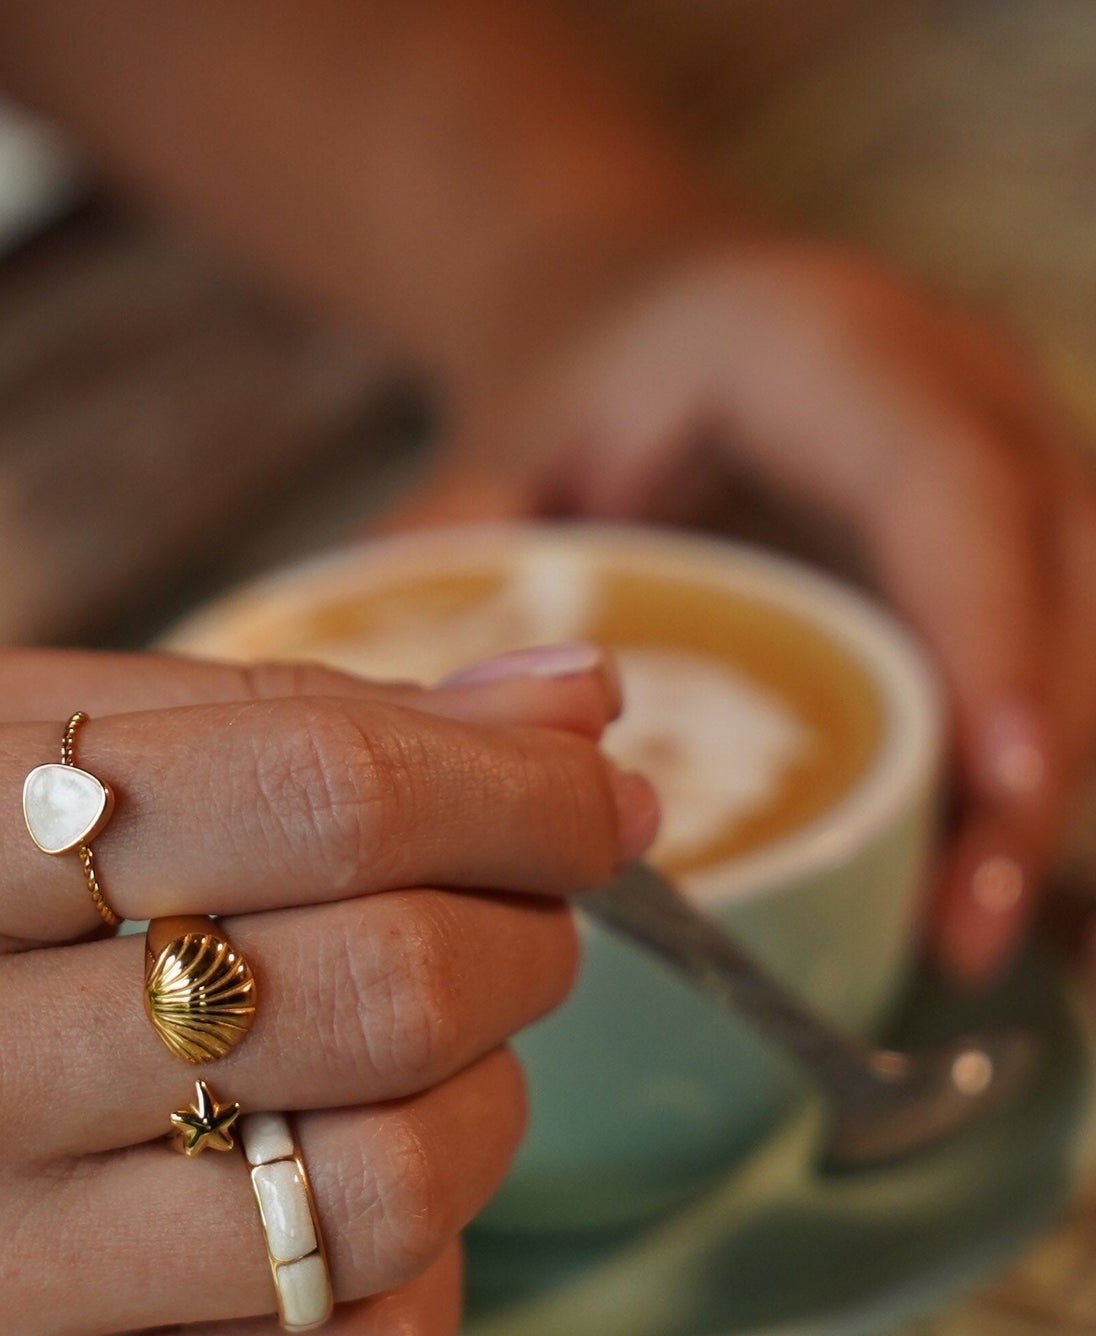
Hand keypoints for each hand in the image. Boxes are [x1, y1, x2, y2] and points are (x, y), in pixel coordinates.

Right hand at [0, 635, 649, 1335]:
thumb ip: (228, 707)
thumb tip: (558, 715)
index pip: (312, 791)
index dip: (515, 787)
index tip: (590, 794)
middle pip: (388, 992)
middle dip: (526, 932)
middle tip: (508, 911)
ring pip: (396, 1198)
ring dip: (487, 1106)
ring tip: (415, 1058)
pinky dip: (421, 1281)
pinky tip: (343, 1207)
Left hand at [429, 235, 1095, 982]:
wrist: (635, 306)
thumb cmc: (573, 379)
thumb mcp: (498, 443)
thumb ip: (449, 554)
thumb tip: (396, 722)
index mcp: (831, 349)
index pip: (949, 485)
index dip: (988, 630)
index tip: (989, 777)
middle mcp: (956, 390)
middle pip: (1056, 572)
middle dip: (1032, 757)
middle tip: (966, 926)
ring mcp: (1000, 460)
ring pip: (1082, 623)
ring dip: (1040, 787)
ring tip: (964, 941)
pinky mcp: (999, 540)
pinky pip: (1048, 652)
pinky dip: (1015, 771)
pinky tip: (964, 888)